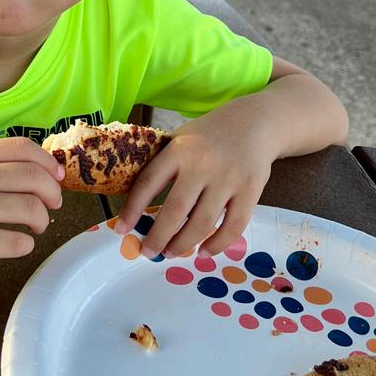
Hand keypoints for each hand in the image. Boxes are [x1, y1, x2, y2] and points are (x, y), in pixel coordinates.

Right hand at [0, 138, 63, 283]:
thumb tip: (35, 174)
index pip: (23, 148)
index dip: (47, 163)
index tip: (56, 178)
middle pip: (35, 178)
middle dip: (52, 194)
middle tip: (51, 207)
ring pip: (32, 209)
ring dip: (41, 221)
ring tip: (33, 228)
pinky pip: (18, 242)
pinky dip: (24, 245)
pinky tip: (15, 245)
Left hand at [114, 105, 274, 259]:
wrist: (254, 122)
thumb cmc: (209, 136)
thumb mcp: (181, 140)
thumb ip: (164, 167)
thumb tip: (139, 209)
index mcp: (179, 150)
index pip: (149, 183)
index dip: (132, 209)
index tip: (121, 230)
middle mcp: (203, 164)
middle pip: (176, 210)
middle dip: (158, 237)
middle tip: (148, 252)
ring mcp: (229, 178)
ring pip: (203, 223)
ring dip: (183, 244)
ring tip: (171, 253)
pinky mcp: (251, 190)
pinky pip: (233, 226)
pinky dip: (217, 244)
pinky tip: (203, 252)